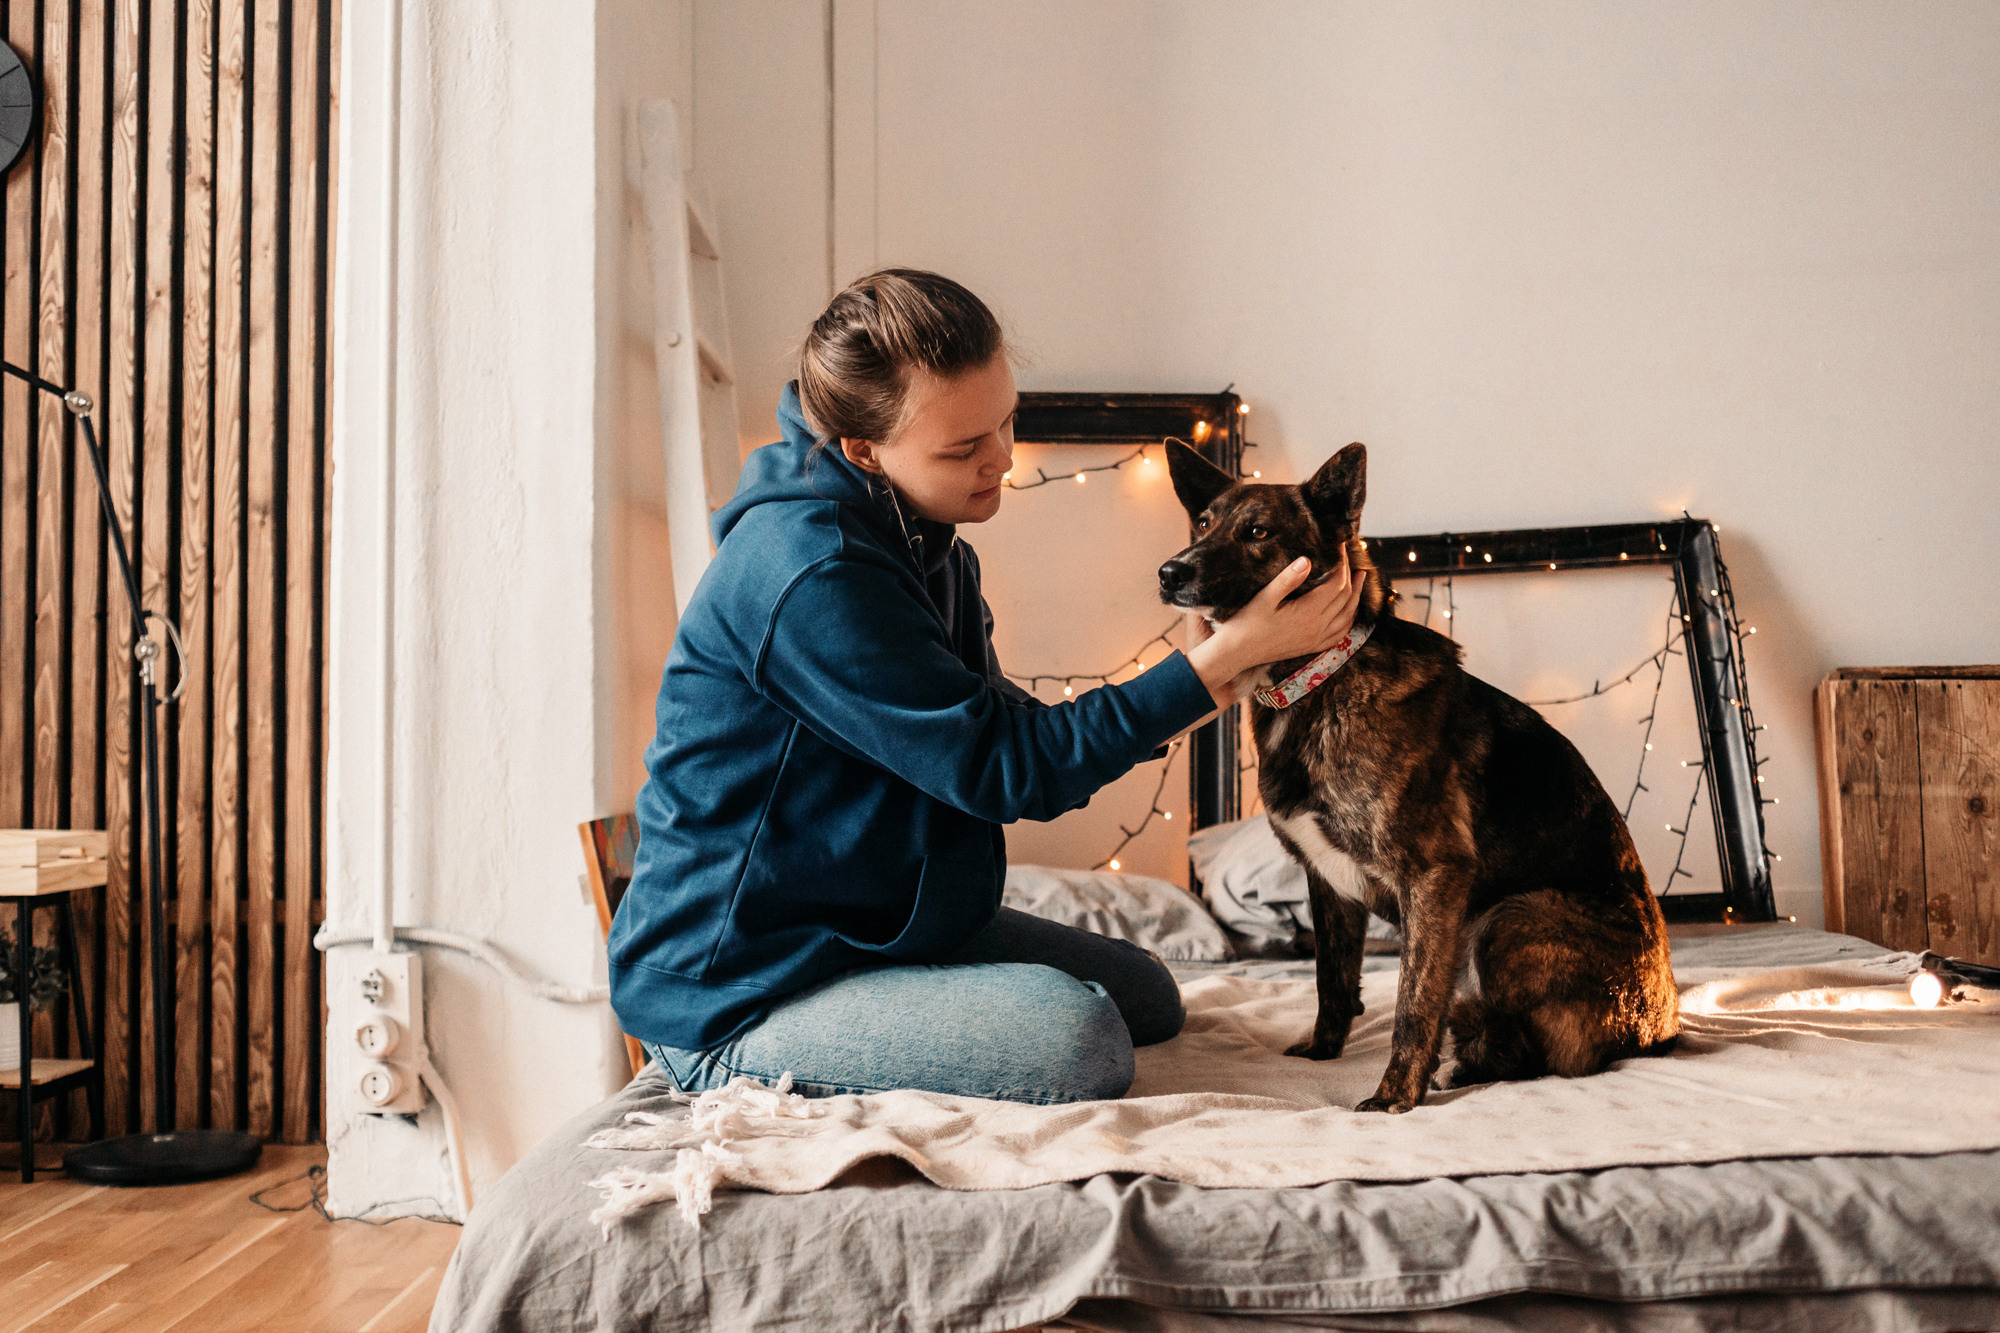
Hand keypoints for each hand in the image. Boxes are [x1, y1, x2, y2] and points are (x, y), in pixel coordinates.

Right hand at [1185, 554, 1363, 708]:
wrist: (1236, 653)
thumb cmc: (1246, 624)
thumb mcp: (1264, 598)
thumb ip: (1287, 579)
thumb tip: (1307, 560)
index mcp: (1308, 613)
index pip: (1336, 584)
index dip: (1341, 563)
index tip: (1339, 546)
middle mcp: (1317, 628)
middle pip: (1345, 597)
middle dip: (1350, 575)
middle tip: (1349, 558)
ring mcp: (1316, 640)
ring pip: (1348, 616)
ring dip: (1356, 596)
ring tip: (1360, 579)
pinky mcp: (1311, 647)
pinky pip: (1340, 634)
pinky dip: (1349, 619)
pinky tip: (1349, 611)